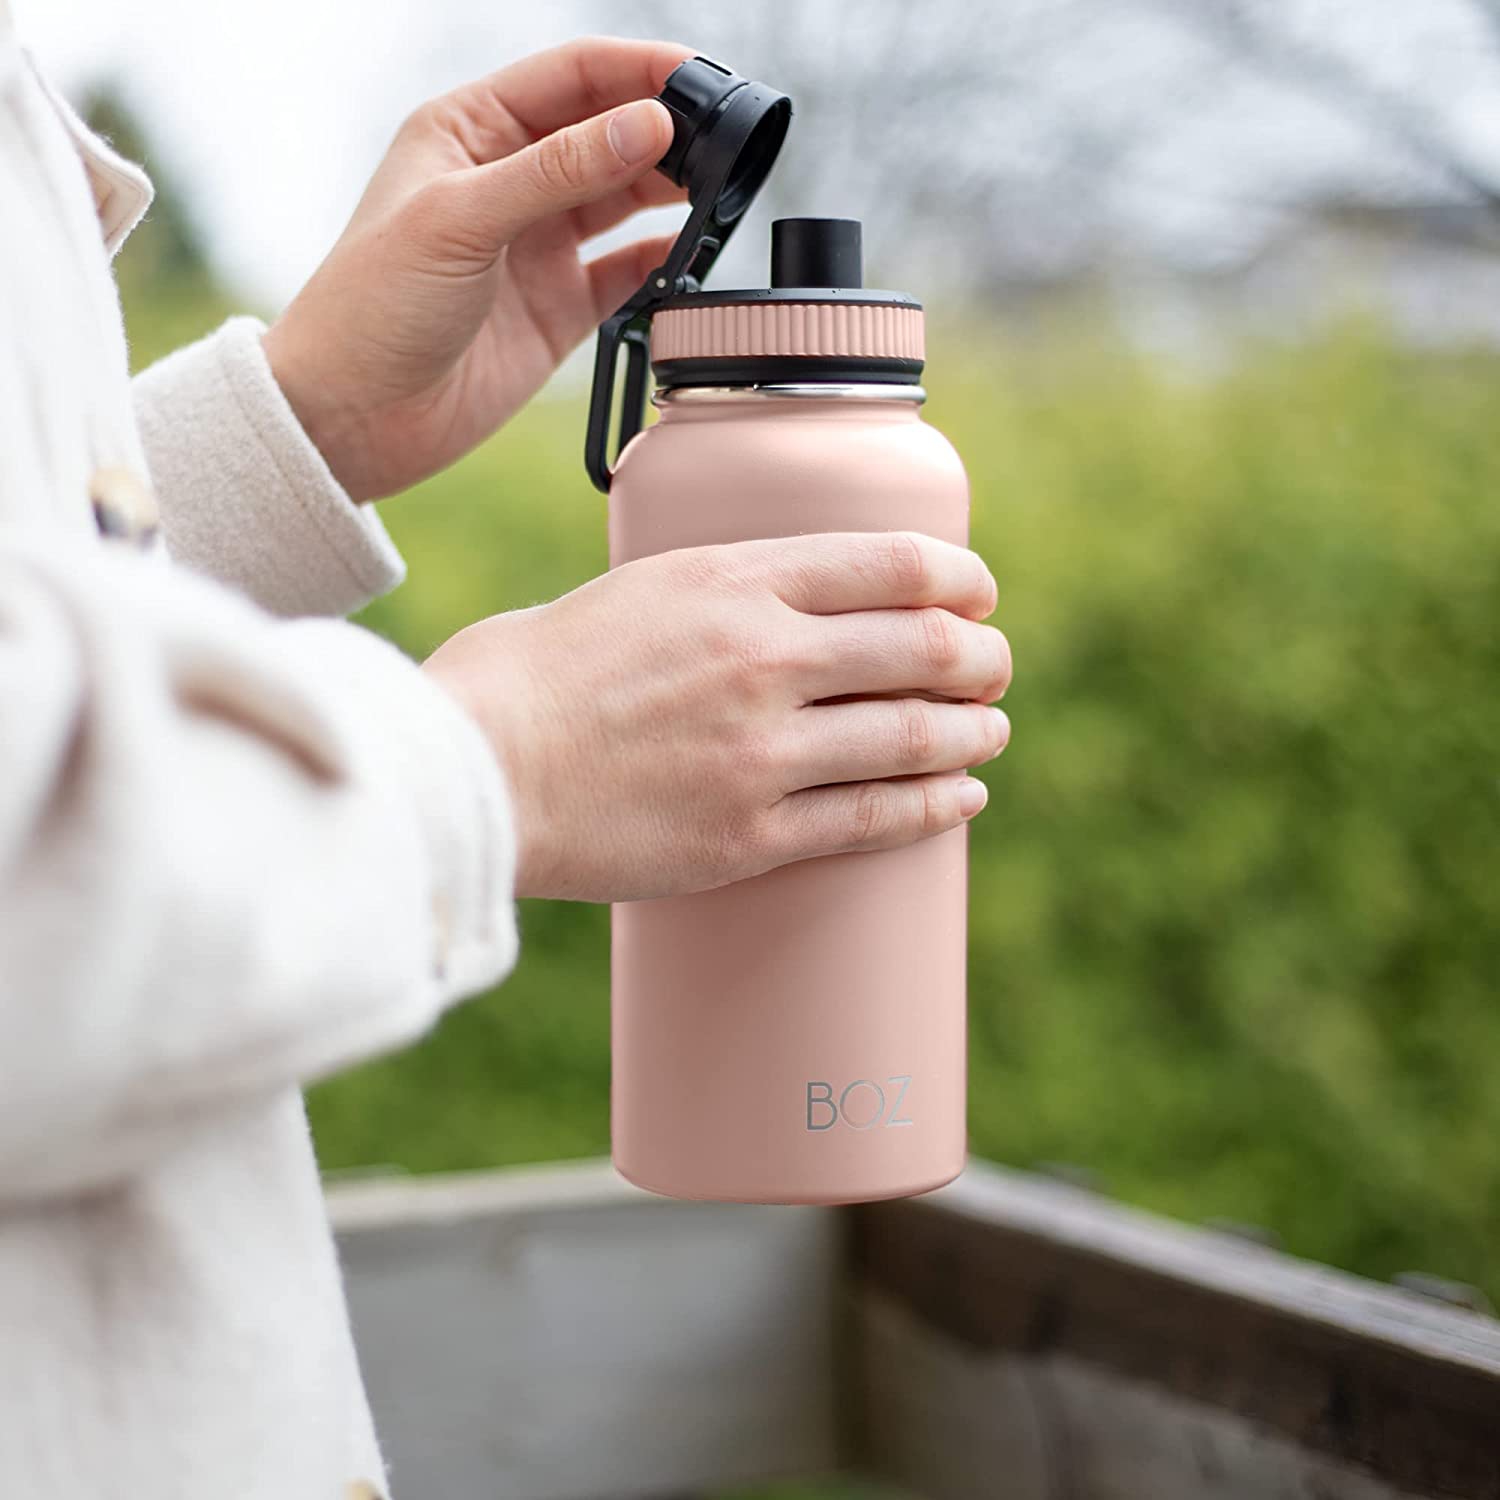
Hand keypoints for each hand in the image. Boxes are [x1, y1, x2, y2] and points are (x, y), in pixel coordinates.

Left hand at [263, 37, 690, 501]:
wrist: (354, 417)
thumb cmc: (374, 304)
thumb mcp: (463, 218)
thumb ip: (559, 171)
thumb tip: (648, 125)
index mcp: (471, 131)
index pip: (571, 76)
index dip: (637, 68)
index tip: (698, 78)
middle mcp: (510, 180)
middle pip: (607, 131)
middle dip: (664, 129)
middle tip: (724, 138)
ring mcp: (538, 245)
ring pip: (624, 199)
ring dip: (672, 190)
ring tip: (720, 188)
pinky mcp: (560, 307)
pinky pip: (627, 272)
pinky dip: (663, 261)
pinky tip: (692, 253)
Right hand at [424, 532, 1012, 901]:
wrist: (471, 769)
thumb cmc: (529, 674)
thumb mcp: (631, 590)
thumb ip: (714, 594)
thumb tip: (773, 609)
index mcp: (733, 580)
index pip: (894, 564)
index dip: (960, 579)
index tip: (978, 593)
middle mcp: (764, 658)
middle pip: (925, 647)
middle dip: (982, 657)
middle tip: (993, 667)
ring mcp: (761, 751)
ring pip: (914, 736)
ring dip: (974, 733)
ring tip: (990, 733)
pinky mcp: (749, 835)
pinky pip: (873, 819)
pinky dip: (935, 806)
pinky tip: (963, 798)